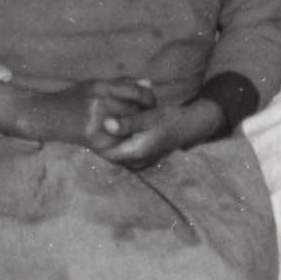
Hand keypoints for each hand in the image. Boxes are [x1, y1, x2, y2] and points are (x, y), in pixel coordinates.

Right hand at [0, 77, 157, 153]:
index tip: (150, 102)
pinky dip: (126, 140)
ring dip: (136, 128)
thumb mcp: (95, 84)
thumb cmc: (73, 98)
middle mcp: (99, 104)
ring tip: (134, 126)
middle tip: (145, 116)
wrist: (45, 117)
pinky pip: (121, 142)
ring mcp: (97, 125)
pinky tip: (124, 137)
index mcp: (101, 87)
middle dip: (144, 114)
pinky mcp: (94, 142)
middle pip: (137, 111)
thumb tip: (149, 84)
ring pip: (131, 128)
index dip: (149, 98)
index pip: (138, 92)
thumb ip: (123, 83)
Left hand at [103, 99, 225, 168]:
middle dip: (102, 138)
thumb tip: (106, 123)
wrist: (190, 125)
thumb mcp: (148, 117)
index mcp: (135, 153)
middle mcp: (136, 161)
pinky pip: (124, 150)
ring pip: (116, 150)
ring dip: (111, 139)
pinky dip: (120, 140)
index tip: (90, 122)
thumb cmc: (170, 119)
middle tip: (95, 120)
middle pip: (109, 151)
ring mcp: (139, 161)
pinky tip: (119, 126)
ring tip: (105, 122)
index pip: (104, 150)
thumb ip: (127, 122)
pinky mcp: (142, 156)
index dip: (96, 138)